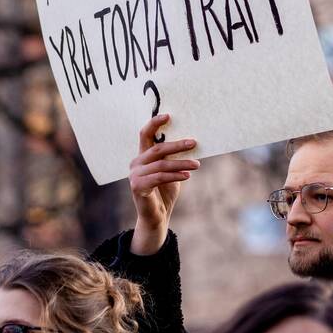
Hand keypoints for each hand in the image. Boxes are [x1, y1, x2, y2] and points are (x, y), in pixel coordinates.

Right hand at [129, 113, 197, 255]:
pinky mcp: (137, 187)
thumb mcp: (171, 171)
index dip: (155, 123)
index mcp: (142, 156)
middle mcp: (136, 163)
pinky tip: (187, 175)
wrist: (157, 217)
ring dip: (181, 163)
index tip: (169, 115)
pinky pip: (159, 177)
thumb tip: (191, 141)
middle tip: (194, 142)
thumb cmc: (165, 192)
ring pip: (161, 164)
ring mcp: (135, 175)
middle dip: (177, 145)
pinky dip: (175, 175)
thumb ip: (174, 157)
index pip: (145, 134)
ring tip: (197, 164)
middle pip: (157, 149)